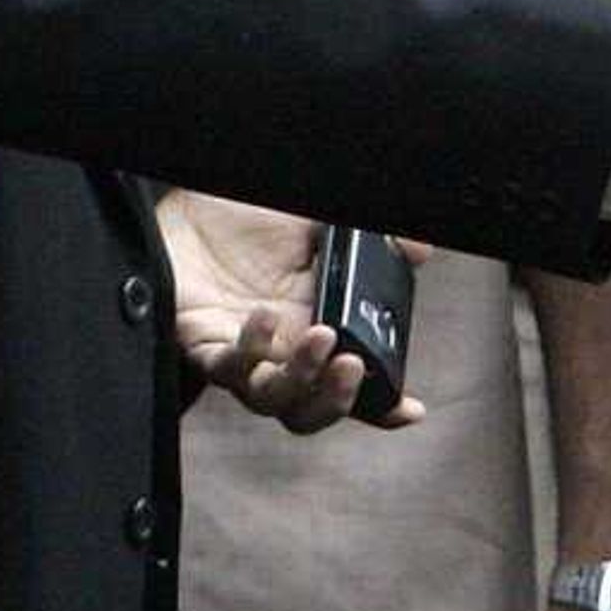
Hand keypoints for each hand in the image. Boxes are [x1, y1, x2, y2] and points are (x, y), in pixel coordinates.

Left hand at [158, 190, 426, 430]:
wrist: (192, 200)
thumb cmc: (248, 216)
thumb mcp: (318, 220)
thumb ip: (368, 235)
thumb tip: (418, 248)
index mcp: (318, 328)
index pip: (353, 384)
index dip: (383, 406)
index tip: (410, 409)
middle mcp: (282, 352)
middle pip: (311, 409)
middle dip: (337, 399)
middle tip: (352, 364)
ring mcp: (244, 355)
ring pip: (273, 400)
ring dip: (301, 377)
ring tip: (319, 336)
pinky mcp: (203, 345)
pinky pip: (227, 367)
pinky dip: (250, 350)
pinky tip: (265, 318)